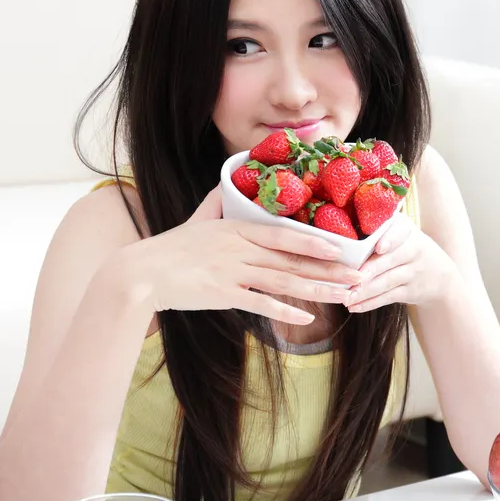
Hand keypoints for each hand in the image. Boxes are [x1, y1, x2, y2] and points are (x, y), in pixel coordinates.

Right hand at [123, 187, 362, 323]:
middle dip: (329, 268)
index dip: (314, 240)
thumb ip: (218, 202)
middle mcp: (238, 248)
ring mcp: (231, 272)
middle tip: (359, 275)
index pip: (284, 233)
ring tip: (343, 296)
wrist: (140, 273)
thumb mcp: (198, 218)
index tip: (342, 247)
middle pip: (291, 259)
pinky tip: (306, 317)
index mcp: (237, 229)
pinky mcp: (222, 295)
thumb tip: (229, 183)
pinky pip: (259, 303)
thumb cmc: (171, 248)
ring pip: (283, 281)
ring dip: (317, 289)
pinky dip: (284, 310)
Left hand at [344, 213, 455, 312]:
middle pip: (389, 260)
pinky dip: (371, 303)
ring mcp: (414, 272)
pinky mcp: (411, 291)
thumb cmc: (405, 247)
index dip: (390, 239)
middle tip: (347, 279)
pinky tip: (355, 307)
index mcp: (406, 229)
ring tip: (346, 298)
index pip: (400, 232)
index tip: (379, 248)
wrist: (438, 274)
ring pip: (387, 281)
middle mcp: (414, 249)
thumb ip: (376, 230)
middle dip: (368, 271)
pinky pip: (389, 297)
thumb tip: (336, 235)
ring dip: (365, 291)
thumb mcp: (399, 232)